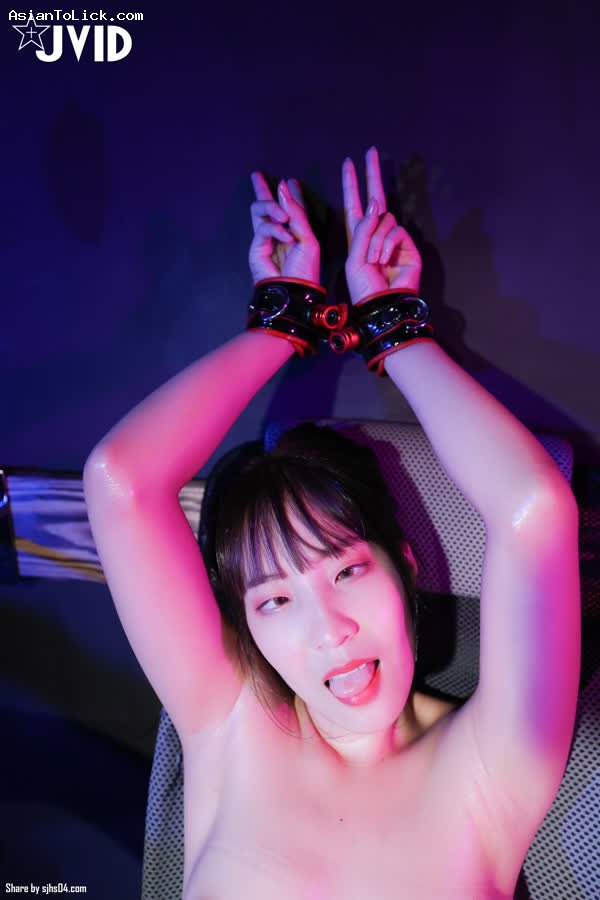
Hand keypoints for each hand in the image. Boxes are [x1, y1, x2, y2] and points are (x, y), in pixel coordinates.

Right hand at [248, 172, 319, 284]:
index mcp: (294, 233)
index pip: (289, 209)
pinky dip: (275, 229)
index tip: (291, 180)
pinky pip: (262, 228)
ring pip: (259, 211)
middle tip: (257, 175)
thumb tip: (282, 186)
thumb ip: (296, 213)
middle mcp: (278, 235)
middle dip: (261, 190)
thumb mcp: (308, 238)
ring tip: (283, 216)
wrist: (295, 291)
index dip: (288, 194)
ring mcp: (265, 241)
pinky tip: (286, 237)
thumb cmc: (306, 270)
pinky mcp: (256, 248)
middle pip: (265, 207)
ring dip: (271, 207)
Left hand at [342, 146, 421, 303]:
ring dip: (375, 240)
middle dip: (372, 174)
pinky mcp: (408, 246)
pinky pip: (395, 231)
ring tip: (373, 261)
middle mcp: (376, 235)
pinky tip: (384, 261)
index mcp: (359, 238)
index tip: (349, 164)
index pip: (354, 205)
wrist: (381, 307)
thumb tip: (375, 202)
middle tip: (371, 151)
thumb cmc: (363, 288)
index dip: (352, 185)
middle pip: (376, 198)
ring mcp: (394, 240)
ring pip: (384, 220)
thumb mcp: (354, 258)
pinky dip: (387, 245)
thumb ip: (363, 229)